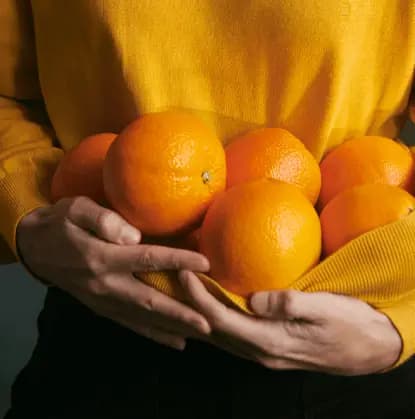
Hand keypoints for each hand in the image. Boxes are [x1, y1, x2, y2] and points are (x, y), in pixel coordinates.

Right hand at [16, 196, 211, 349]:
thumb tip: (133, 236)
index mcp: (101, 258)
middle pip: (149, 300)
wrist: (35, 247)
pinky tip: (174, 340)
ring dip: (172, 327)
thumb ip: (103, 220)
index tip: (205, 263)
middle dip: (180, 312)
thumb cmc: (60, 223)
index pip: (147, 259)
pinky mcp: (101, 308)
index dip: (178, 260)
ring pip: (142, 317)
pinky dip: (153, 334)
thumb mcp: (75, 210)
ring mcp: (103, 301)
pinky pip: (130, 324)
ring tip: (199, 334)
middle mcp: (105, 284)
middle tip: (209, 322)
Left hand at [179, 270, 401, 374]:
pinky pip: (232, 335)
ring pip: (220, 336)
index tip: (184, 273)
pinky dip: (215, 319)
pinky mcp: (269, 347)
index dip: (199, 297)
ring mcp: (264, 352)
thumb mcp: (325, 309)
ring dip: (199, 314)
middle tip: (174, 280)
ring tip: (184, 292)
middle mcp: (261, 351)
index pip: (221, 319)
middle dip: (190, 306)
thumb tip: (255, 298)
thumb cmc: (349, 324)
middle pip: (213, 331)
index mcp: (271, 341)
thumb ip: (289, 304)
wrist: (368, 348)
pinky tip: (210, 307)